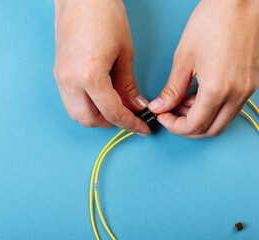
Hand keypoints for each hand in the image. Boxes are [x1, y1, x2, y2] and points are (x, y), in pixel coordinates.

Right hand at [53, 0, 150, 135]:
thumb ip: (128, 85)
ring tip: (113, 108)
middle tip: (128, 117)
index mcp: (90, 76)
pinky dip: (85, 106)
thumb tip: (134, 105)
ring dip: (96, 117)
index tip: (141, 128)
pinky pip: (69, 101)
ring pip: (76, 114)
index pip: (111, 112)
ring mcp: (61, 78)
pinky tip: (98, 98)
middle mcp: (71, 81)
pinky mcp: (58, 73)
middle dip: (111, 123)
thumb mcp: (125, 53)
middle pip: (90, 120)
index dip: (129, 123)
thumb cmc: (105, 16)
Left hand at [148, 0, 258, 137]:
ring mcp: (246, 90)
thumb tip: (160, 106)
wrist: (239, 3)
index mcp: (218, 90)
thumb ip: (172, 89)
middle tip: (169, 113)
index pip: (194, 126)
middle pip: (210, 130)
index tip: (161, 116)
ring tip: (181, 101)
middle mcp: (237, 94)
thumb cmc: (211, 23)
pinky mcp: (249, 83)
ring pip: (221, 121)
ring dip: (199, 118)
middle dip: (186, 127)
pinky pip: (230, 108)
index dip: (174, 126)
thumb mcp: (184, 59)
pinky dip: (211, 108)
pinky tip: (196, 95)